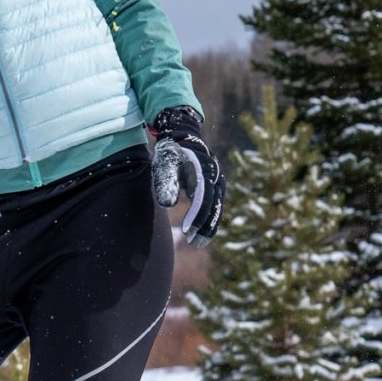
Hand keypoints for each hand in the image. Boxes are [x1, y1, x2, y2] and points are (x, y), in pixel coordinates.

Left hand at [146, 106, 223, 244]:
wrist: (182, 136)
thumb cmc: (170, 152)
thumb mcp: (165, 164)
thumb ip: (166, 182)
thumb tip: (168, 204)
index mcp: (204, 170)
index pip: (203, 198)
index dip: (196, 215)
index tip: (187, 231)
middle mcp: (214, 176)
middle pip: (214, 206)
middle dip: (205, 226)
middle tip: (195, 244)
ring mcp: (216, 181)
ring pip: (216, 208)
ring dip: (208, 226)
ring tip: (198, 244)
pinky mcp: (214, 186)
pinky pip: (214, 206)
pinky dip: (209, 220)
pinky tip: (201, 234)